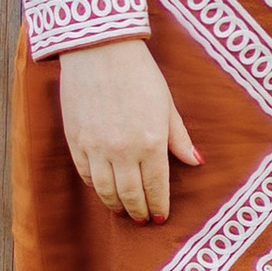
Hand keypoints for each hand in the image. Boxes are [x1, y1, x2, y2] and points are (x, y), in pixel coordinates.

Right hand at [59, 37, 201, 224]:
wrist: (99, 50)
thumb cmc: (139, 73)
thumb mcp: (166, 104)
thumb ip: (179, 137)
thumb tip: (196, 162)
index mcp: (151, 141)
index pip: (156, 186)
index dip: (159, 206)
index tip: (160, 218)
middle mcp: (123, 150)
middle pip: (130, 195)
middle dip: (139, 212)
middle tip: (143, 220)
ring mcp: (96, 147)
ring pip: (106, 190)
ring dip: (116, 205)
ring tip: (123, 212)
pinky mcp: (75, 140)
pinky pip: (85, 174)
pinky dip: (95, 186)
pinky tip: (103, 189)